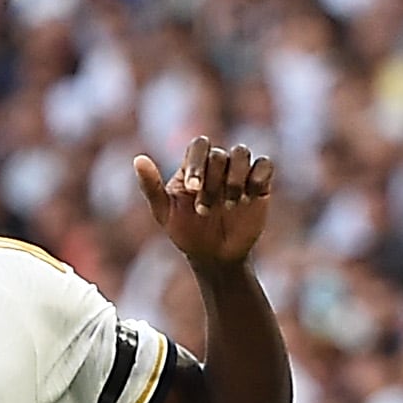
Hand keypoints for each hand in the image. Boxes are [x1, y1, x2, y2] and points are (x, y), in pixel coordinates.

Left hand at [134, 140, 273, 267]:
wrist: (214, 257)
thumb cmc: (187, 232)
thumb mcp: (164, 213)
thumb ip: (151, 186)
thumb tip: (138, 159)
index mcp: (194, 166)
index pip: (199, 145)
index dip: (197, 164)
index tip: (193, 189)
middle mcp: (217, 164)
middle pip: (219, 154)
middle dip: (212, 182)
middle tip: (204, 210)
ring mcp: (239, 172)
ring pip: (242, 153)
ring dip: (234, 179)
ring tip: (229, 206)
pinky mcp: (260, 184)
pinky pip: (264, 165)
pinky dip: (257, 177)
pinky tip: (248, 198)